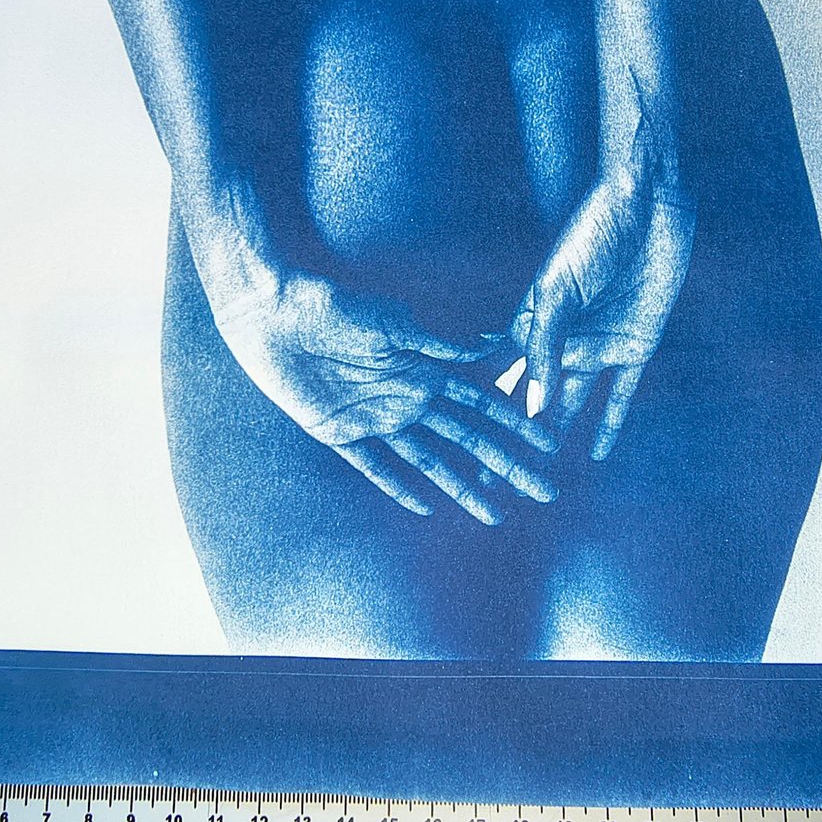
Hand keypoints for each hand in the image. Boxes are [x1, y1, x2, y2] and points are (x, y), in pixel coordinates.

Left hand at [206, 267, 560, 525]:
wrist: (272, 313)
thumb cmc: (330, 306)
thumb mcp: (389, 321)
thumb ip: (434, 343)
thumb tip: (486, 347)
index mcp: (424, 368)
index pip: (482, 403)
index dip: (515, 424)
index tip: (548, 444)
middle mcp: (407, 396)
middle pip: (467, 440)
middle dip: (505, 466)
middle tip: (542, 492)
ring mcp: (375, 417)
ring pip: (429, 461)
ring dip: (462, 487)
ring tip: (494, 515)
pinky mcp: (338, 431)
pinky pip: (374, 467)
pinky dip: (399, 487)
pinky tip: (426, 506)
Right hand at [508, 152, 694, 459]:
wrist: (648, 206)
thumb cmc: (595, 233)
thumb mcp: (560, 290)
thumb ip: (548, 348)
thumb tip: (534, 406)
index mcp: (532, 318)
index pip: (502, 372)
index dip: (482, 408)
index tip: (463, 442)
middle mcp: (562, 337)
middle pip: (535, 395)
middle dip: (514, 435)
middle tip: (494, 477)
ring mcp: (597, 343)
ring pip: (573, 400)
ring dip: (558, 433)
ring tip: (539, 474)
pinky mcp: (635, 345)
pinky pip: (622, 393)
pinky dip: (610, 422)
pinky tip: (597, 453)